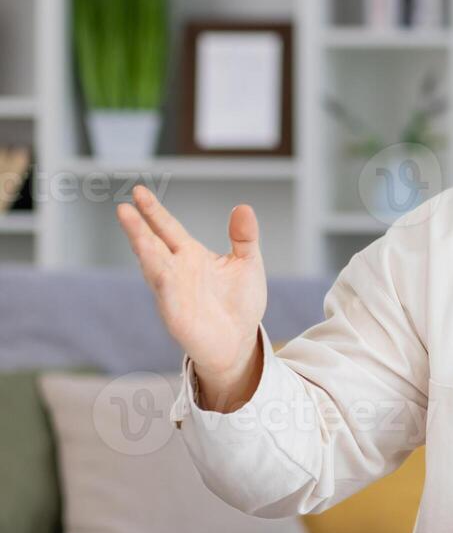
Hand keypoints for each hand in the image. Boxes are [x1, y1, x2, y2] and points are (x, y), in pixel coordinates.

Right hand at [115, 185, 266, 410]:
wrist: (239, 341)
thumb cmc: (240, 303)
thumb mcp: (247, 263)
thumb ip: (244, 237)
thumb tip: (243, 206)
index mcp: (192, 255)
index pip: (168, 227)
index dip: (154, 211)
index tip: (139, 191)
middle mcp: (176, 269)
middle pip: (152, 241)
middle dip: (138, 224)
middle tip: (123, 206)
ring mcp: (172, 290)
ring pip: (151, 262)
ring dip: (140, 243)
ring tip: (128, 220)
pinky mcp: (174, 311)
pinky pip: (164, 290)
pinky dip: (159, 274)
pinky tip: (152, 260)